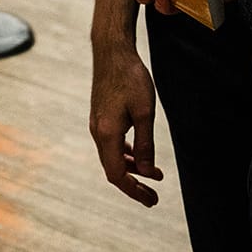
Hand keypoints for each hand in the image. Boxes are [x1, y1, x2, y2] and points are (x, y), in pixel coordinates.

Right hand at [89, 34, 163, 205]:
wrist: (112, 51)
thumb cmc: (130, 78)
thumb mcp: (145, 113)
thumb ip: (146, 145)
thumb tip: (149, 173)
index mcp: (107, 134)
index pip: (117, 174)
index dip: (134, 191)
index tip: (152, 200)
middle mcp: (98, 132)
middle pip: (113, 169)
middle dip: (134, 185)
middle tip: (154, 197)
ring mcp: (97, 124)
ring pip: (112, 157)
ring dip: (132, 169)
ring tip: (154, 176)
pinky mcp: (101, 116)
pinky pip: (111, 144)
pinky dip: (126, 154)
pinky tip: (139, 154)